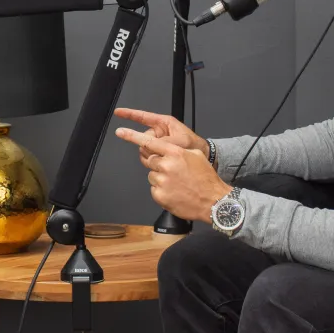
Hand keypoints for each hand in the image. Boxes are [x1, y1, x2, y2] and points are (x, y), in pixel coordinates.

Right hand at [114, 108, 211, 166]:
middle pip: (142, 138)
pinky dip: (152, 161)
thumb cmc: (195, 146)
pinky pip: (148, 157)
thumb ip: (164, 143)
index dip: (129, 114)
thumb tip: (150, 149)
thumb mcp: (180, 142)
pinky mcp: (158, 153)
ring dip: (151, 156)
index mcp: (164, 123)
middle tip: (160, 152)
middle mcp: (159, 132)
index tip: (117, 112)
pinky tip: (163, 163)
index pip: (142, 117)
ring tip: (165, 158)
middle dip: (148, 147)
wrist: (202, 158)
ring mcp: (158, 143)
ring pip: (144, 150)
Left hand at [114, 125, 231, 222]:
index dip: (132, 136)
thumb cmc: (206, 179)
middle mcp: (166, 165)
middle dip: (159, 165)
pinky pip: (154, 189)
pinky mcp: (159, 195)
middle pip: (150, 161)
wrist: (213, 201)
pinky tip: (175, 193)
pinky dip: (162, 191)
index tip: (120, 132)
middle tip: (174, 172)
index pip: (150, 142)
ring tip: (177, 184)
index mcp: (175, 153)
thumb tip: (166, 149)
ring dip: (161, 179)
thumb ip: (178, 150)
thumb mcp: (196, 156)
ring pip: (152, 176)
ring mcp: (162, 181)